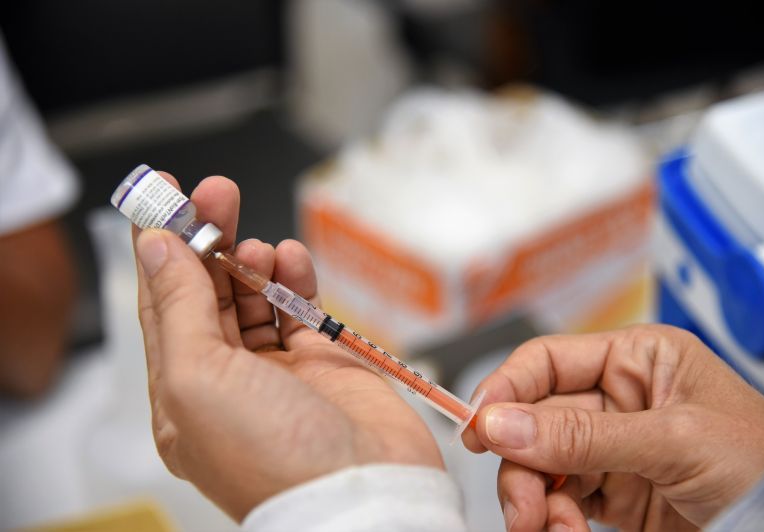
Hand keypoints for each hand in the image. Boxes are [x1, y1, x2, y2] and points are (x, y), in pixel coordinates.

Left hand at [133, 173, 441, 520]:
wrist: (363, 491)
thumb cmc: (271, 455)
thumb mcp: (197, 378)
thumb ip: (177, 307)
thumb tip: (155, 249)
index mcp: (182, 393)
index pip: (162, 304)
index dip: (160, 246)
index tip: (162, 195)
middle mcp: (227, 381)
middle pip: (209, 292)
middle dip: (209, 239)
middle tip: (217, 192)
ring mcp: (277, 371)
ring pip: (255, 296)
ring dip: (253, 260)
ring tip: (256, 245)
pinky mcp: (322, 363)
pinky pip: (301, 308)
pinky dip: (295, 279)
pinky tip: (292, 260)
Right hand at [463, 325, 763, 530]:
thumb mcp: (673, 440)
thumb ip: (584, 435)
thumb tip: (503, 423)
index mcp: (636, 359)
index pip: (549, 361)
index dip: (507, 387)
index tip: (477, 422)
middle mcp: (617, 399)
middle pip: (534, 420)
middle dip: (519, 461)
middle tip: (519, 503)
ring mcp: (610, 449)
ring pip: (539, 464)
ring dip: (532, 498)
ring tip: (545, 527)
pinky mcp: (610, 494)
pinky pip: (558, 501)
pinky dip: (550, 520)